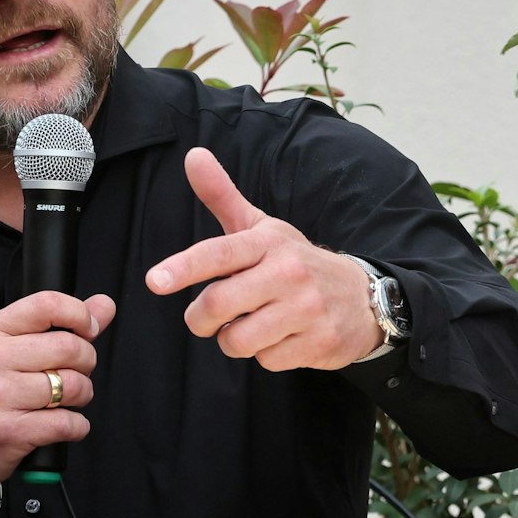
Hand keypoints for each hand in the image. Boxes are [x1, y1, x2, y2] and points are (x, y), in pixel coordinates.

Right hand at [0, 290, 116, 502]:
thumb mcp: (9, 352)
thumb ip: (60, 326)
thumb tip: (104, 305)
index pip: (47, 304)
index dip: (80, 314)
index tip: (88, 330)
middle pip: (69, 347)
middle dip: (86, 363)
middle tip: (73, 374)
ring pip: (74, 385)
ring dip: (82, 396)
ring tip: (65, 401)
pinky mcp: (10, 431)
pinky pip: (69, 423)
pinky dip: (77, 426)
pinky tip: (62, 425)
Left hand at [145, 148, 380, 370]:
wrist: (363, 297)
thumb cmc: (296, 263)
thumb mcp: (263, 229)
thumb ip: (223, 197)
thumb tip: (192, 155)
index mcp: (269, 243)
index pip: (219, 253)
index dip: (184, 267)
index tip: (155, 281)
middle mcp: (289, 273)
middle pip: (218, 305)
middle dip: (200, 319)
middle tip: (205, 318)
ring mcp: (307, 309)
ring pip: (239, 340)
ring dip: (232, 340)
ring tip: (250, 326)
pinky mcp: (319, 342)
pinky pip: (267, 361)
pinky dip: (265, 355)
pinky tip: (281, 338)